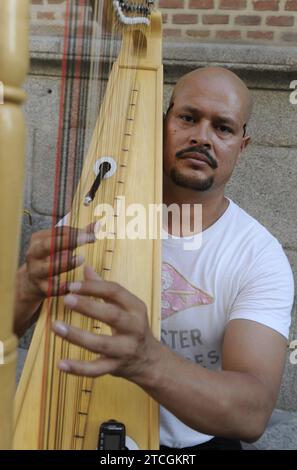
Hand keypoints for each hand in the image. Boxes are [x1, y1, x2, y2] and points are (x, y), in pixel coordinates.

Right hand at [20, 224, 95, 303]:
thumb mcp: (62, 245)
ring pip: (48, 267)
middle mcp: (34, 254)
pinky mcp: (41, 288)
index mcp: (39, 240)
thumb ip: (79, 235)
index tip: (91, 233)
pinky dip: (61, 287)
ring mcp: (36, 271)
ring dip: (64, 263)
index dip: (75, 232)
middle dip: (67, 241)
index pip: (57, 232)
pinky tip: (73, 285)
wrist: (31, 283)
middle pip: (48, 245)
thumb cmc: (51, 258)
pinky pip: (51, 288)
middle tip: (85, 238)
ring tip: (81, 258)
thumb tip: (98, 225)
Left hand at [52, 265, 160, 385]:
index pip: (115, 292)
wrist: (150, 360)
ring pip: (101, 344)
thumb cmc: (133, 326)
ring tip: (55, 326)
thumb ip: (105, 288)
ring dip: (77, 336)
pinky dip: (78, 368)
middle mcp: (134, 328)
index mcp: (135, 308)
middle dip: (88, 307)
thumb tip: (86, 268)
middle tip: (66, 299)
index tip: (72, 285)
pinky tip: (61, 363)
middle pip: (111, 315)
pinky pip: (96, 370)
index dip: (94, 287)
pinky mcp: (116, 367)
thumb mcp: (126, 306)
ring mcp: (125, 349)